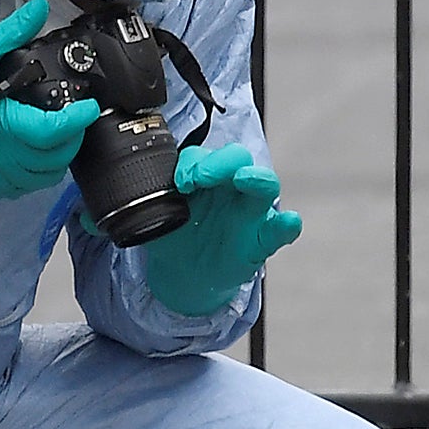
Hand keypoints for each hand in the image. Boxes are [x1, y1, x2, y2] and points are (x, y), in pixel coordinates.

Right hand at [0, 0, 100, 198]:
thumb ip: (9, 35)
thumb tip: (37, 9)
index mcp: (1, 126)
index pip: (54, 132)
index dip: (78, 120)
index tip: (90, 106)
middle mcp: (4, 157)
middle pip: (58, 156)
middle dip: (72, 136)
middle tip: (73, 115)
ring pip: (47, 176)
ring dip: (58, 156)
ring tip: (56, 131)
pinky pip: (27, 186)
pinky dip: (38, 171)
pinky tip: (33, 149)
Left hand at [142, 143, 303, 315]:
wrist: (184, 273)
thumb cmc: (176, 236)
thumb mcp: (158, 215)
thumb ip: (154, 200)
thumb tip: (139, 193)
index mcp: (208, 178)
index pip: (208, 155)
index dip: (196, 160)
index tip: (180, 180)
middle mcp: (232, 189)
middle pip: (239, 159)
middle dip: (221, 162)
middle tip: (200, 178)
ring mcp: (251, 214)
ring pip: (265, 186)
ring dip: (257, 179)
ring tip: (243, 179)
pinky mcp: (262, 242)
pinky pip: (280, 231)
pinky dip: (287, 226)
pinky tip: (289, 222)